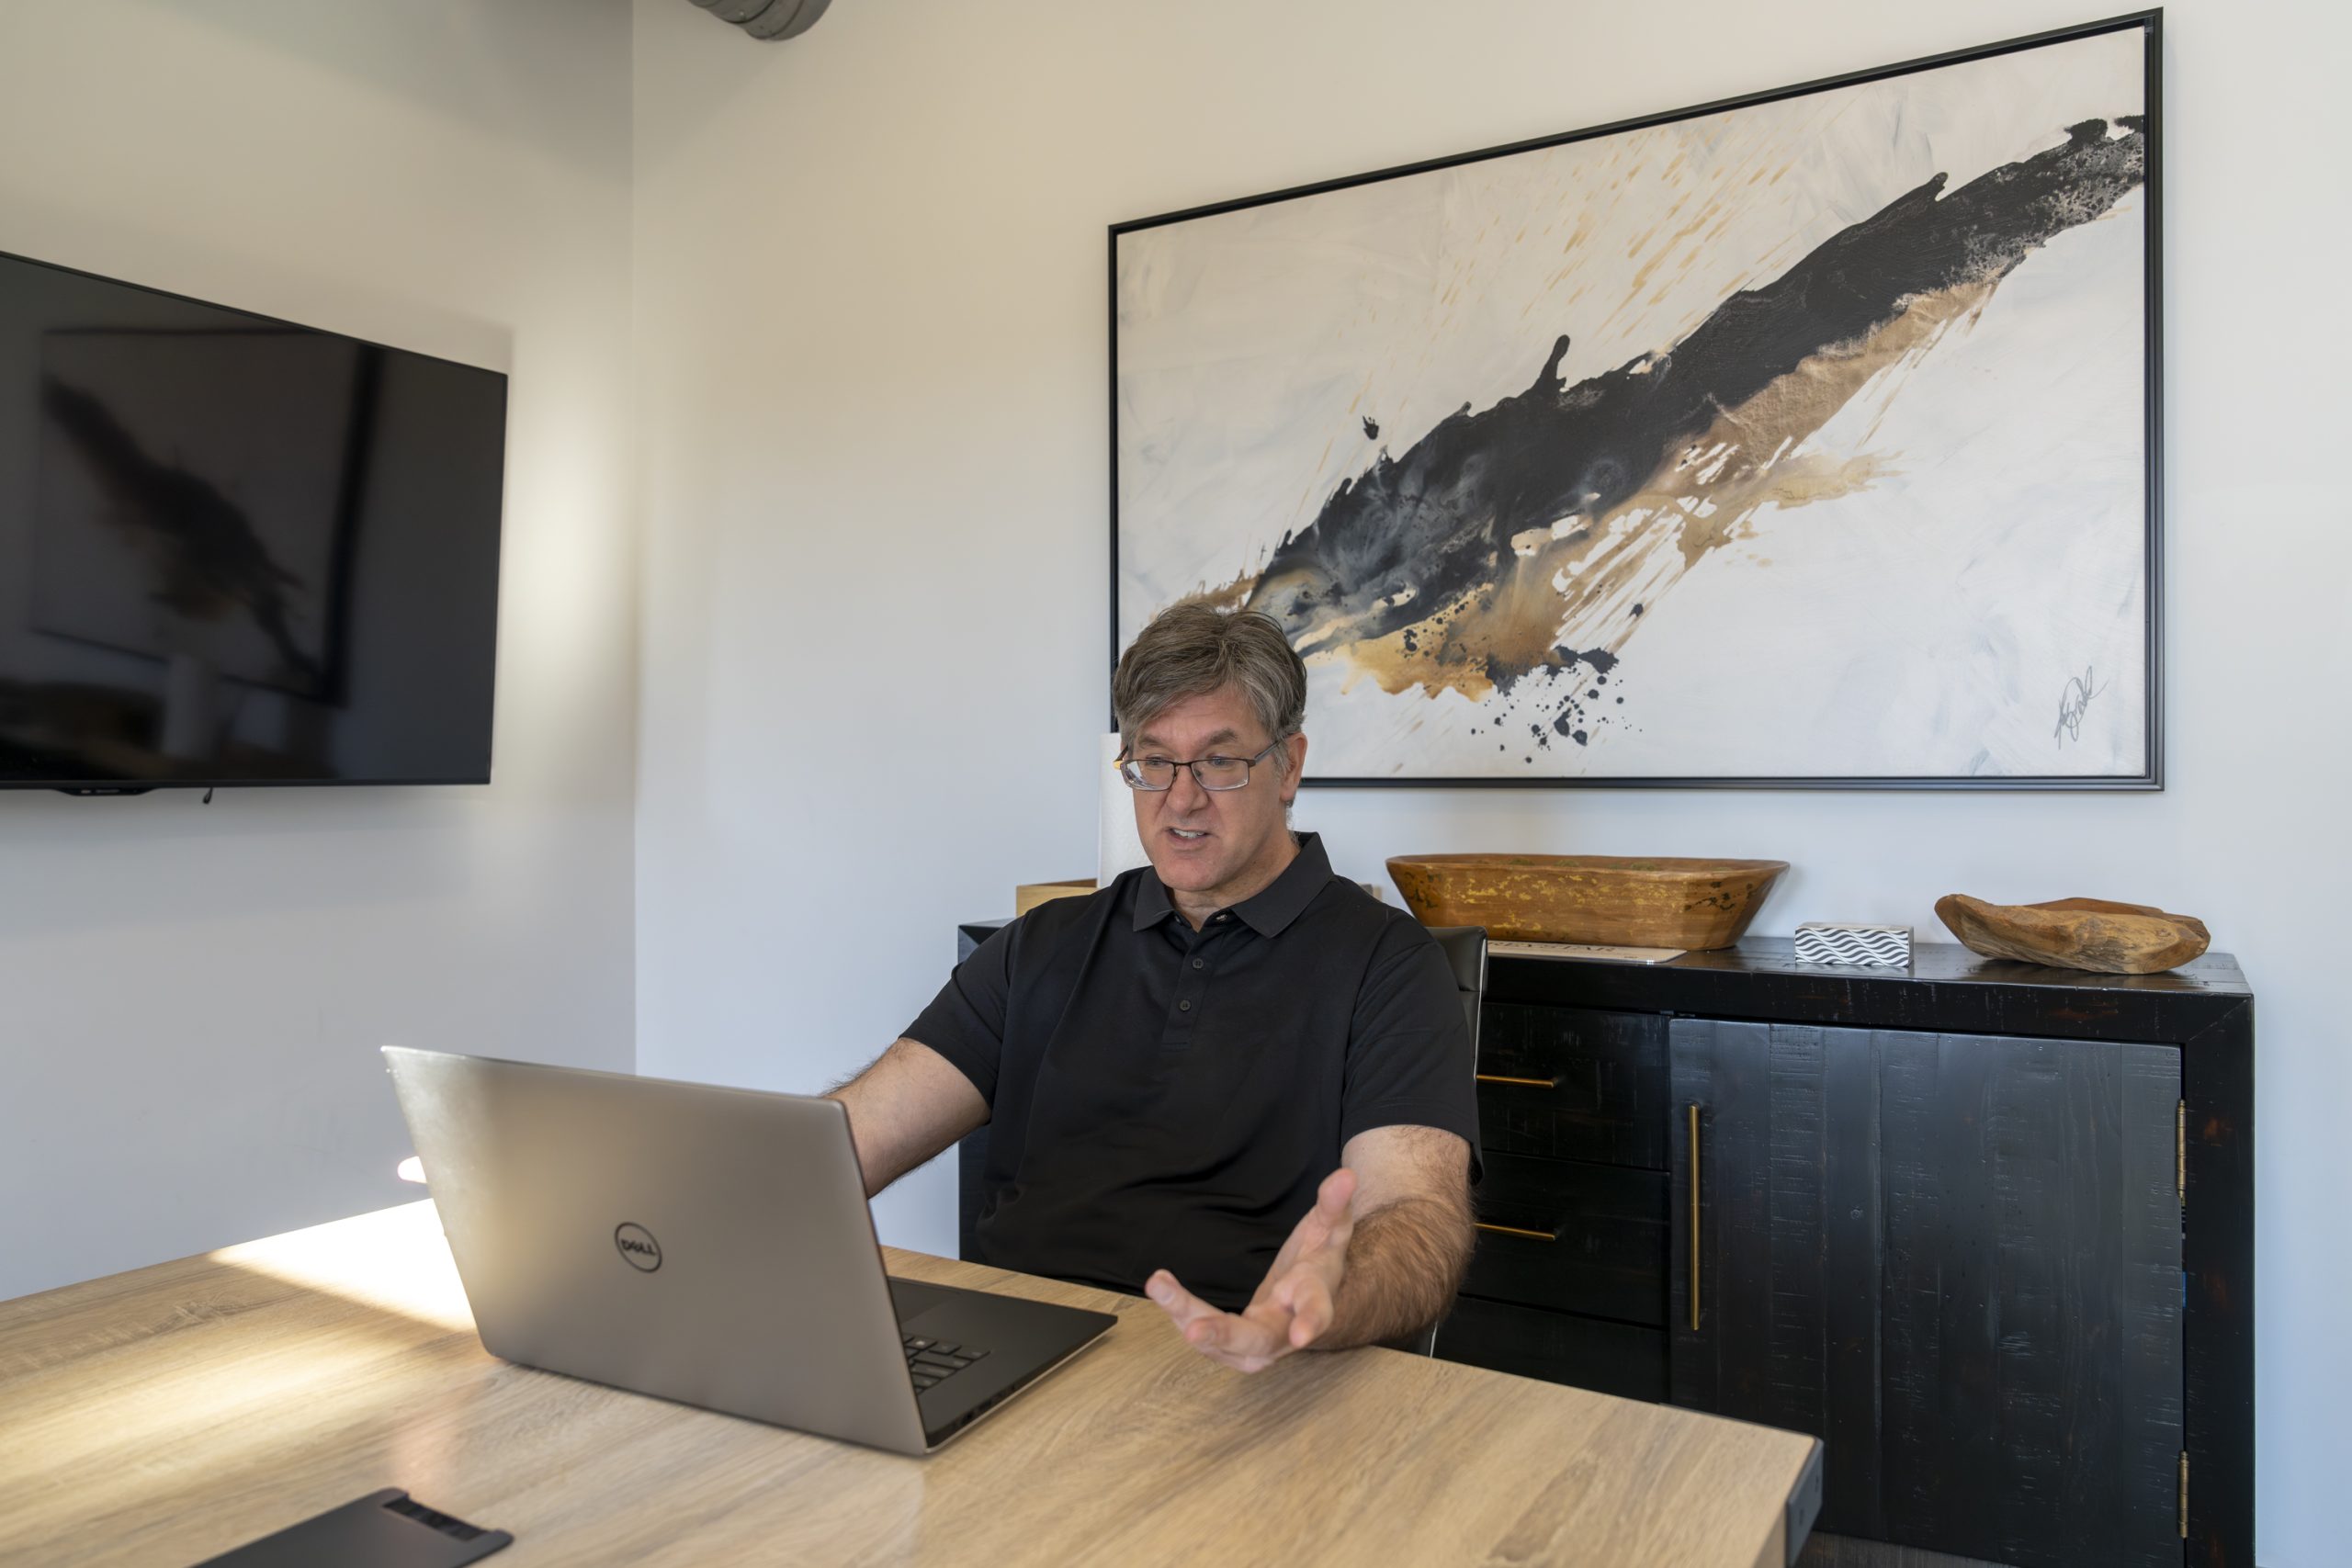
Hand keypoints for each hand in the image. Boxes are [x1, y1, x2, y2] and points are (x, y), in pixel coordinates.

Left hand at [1144, 1167, 1356, 1372]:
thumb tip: (1345, 1176)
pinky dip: (1181, 1315)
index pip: (1316, 1310)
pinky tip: (1162, 1290)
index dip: (1310, 1321)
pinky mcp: (1234, 1346)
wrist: (1310, 1303)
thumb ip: (1334, 1205)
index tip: (1302, 1334)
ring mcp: (1258, 1345)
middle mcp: (1285, 1332)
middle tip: (1196, 1331)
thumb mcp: (1330, 1230)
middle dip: (1225, 1334)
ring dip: (1187, 1319)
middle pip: (1257, 1340)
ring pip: (1222, 1344)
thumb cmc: (1319, 1262)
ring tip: (1159, 1285)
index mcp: (1312, 1300)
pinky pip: (1205, 1337)